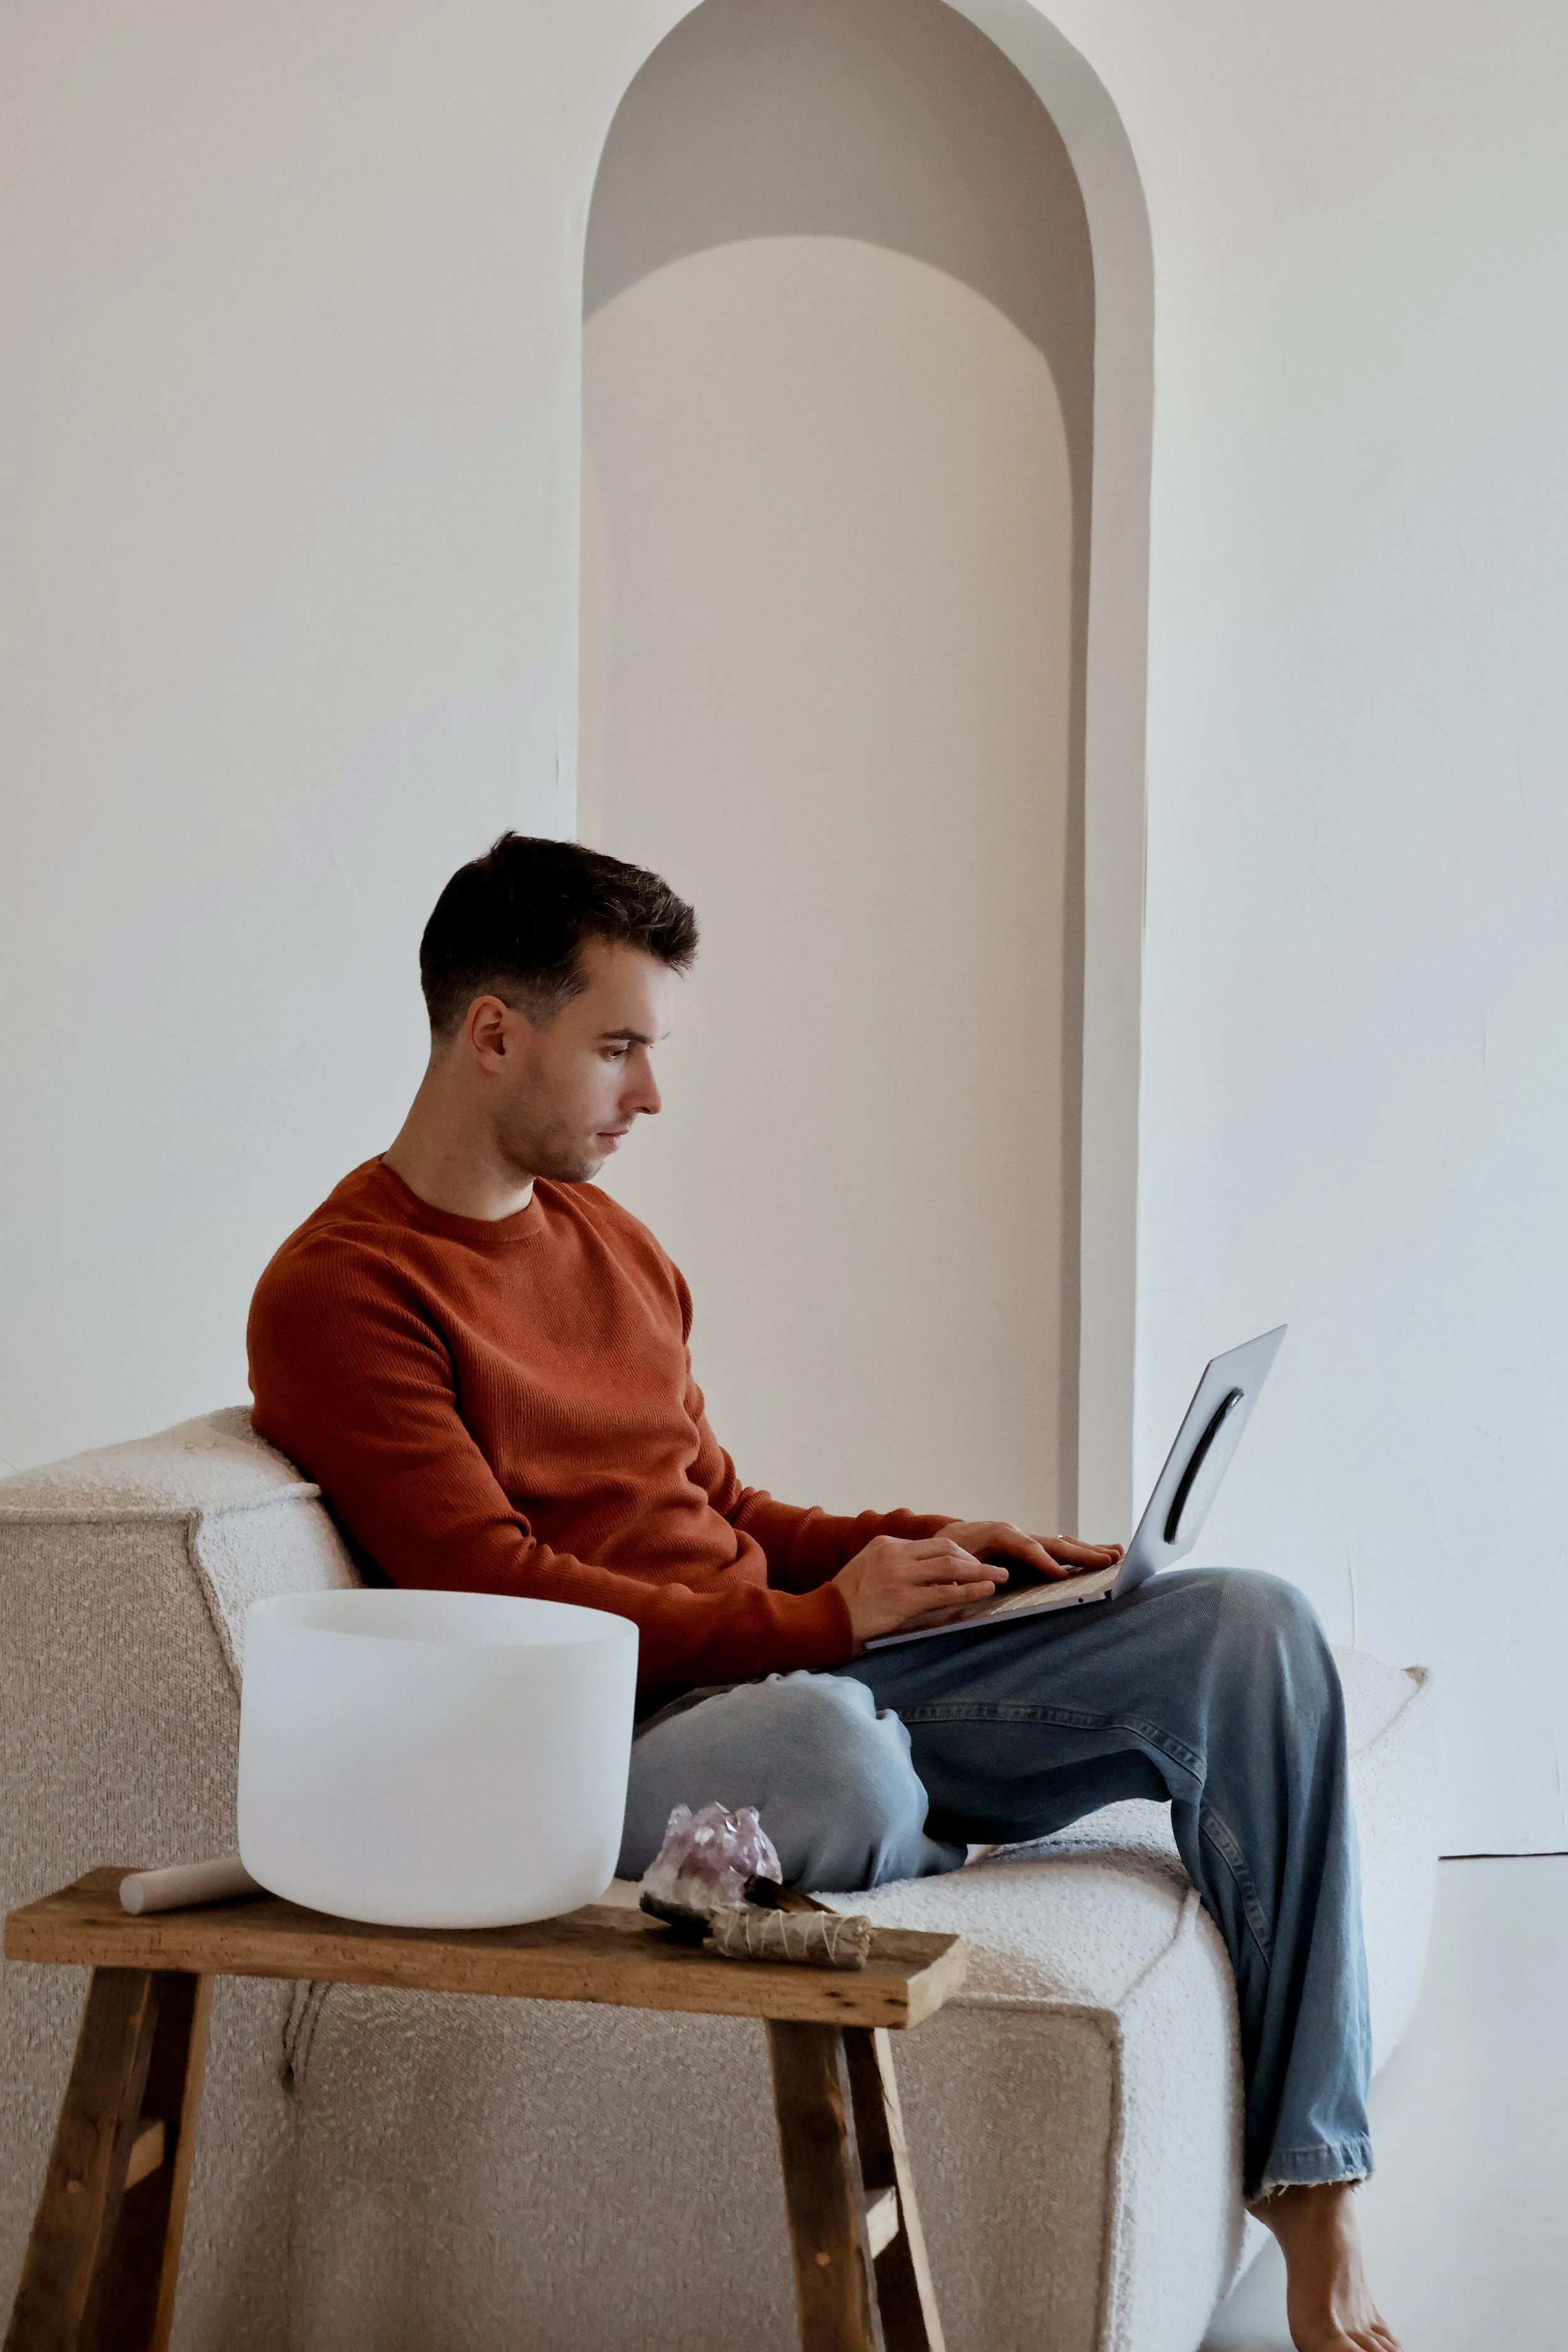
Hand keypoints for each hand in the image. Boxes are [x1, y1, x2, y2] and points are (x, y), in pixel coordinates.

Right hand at [833, 1534, 1002, 1644]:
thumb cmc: (847, 1600)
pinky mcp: (903, 1599)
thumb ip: (896, 1564)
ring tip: (1000, 1577)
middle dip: (975, 1560)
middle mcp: (895, 1554)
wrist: (825, 1617)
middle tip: (995, 1569)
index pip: (933, 1544)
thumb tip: (926, 1570)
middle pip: (947, 1550)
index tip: (974, 1564)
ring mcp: (899, 1576)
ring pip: (951, 1568)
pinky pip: (944, 1592)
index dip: (959, 1554)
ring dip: (981, 1572)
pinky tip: (985, 1591)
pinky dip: (970, 1590)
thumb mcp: (869, 1568)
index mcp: (887, 1544)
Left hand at [938, 1521, 1123, 1582]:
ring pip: (1063, 1544)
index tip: (1062, 1575)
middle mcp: (1018, 1533)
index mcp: (998, 1534)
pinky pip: (1061, 1548)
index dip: (1044, 1562)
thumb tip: (993, 1578)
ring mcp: (1029, 1539)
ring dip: (1090, 1550)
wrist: (948, 1538)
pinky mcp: (1034, 1548)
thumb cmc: (950, 1551)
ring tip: (1116, 1554)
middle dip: (1080, 1552)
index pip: (1027, 1548)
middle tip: (1107, 1560)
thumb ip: (971, 1569)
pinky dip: (1083, 1550)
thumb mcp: (953, 1559)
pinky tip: (1106, 1552)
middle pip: (1053, 1543)